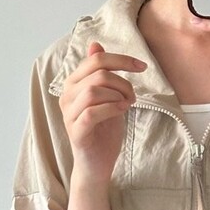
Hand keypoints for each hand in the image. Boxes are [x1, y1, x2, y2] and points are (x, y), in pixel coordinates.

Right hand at [60, 41, 147, 184]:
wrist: (98, 165)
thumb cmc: (104, 132)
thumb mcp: (108, 97)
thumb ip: (101, 73)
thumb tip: (95, 44)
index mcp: (74, 83)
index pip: (96, 59)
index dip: (122, 60)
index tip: (142, 67)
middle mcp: (67, 95)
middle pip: (97, 73)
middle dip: (123, 82)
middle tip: (133, 97)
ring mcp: (69, 114)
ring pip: (94, 90)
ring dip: (118, 96)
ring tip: (127, 105)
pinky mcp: (75, 131)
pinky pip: (92, 112)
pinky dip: (111, 109)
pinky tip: (122, 112)